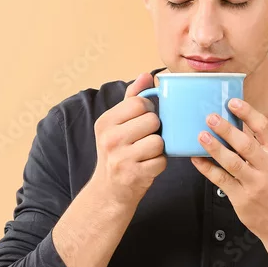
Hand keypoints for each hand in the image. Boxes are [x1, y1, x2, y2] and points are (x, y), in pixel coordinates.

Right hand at [91, 73, 167, 207]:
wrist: (109, 191)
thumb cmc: (117, 152)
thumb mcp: (117, 125)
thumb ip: (132, 98)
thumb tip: (146, 75)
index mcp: (105, 122)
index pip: (140, 103)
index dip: (148, 111)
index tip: (142, 120)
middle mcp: (110, 139)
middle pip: (152, 121)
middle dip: (155, 130)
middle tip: (144, 139)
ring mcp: (121, 158)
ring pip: (159, 141)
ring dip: (158, 148)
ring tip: (146, 153)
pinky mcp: (134, 176)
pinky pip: (161, 161)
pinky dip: (159, 164)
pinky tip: (147, 166)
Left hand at [190, 98, 267, 240]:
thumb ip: (260, 146)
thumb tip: (237, 123)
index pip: (264, 128)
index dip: (247, 113)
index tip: (232, 102)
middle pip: (245, 144)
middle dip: (226, 128)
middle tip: (209, 116)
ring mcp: (255, 183)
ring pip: (232, 162)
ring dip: (214, 147)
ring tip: (200, 135)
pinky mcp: (241, 198)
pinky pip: (221, 179)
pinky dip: (207, 168)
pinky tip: (196, 159)